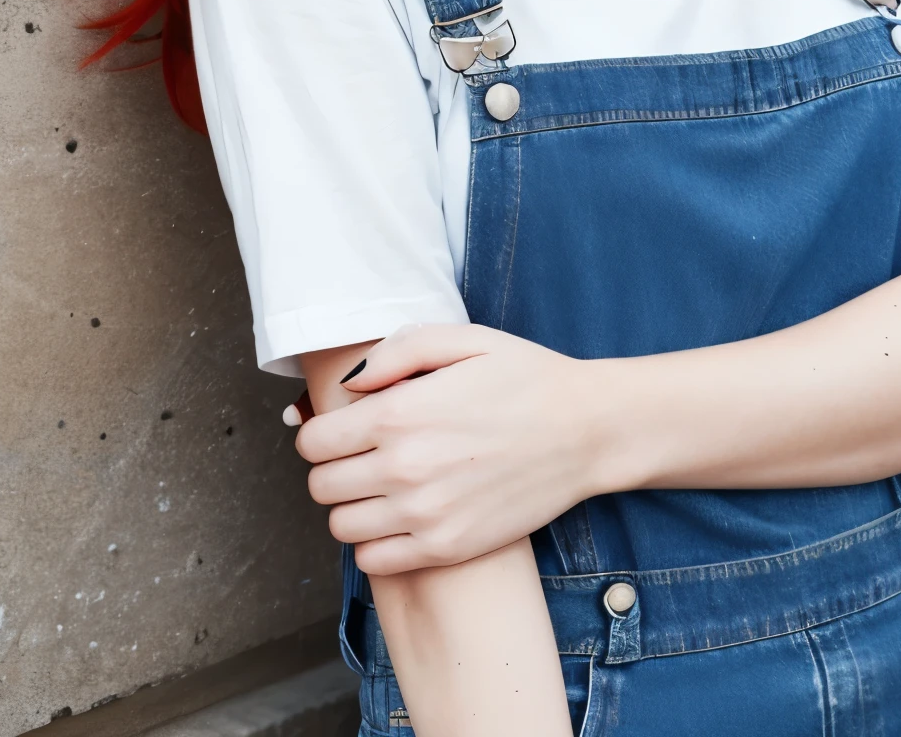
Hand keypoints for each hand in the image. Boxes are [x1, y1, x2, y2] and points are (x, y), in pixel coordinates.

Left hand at [296, 323, 596, 573]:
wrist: (586, 431)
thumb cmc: (526, 378)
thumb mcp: (462, 340)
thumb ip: (397, 353)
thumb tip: (349, 384)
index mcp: (400, 414)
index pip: (313, 441)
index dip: (321, 432)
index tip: (344, 427)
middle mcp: (403, 469)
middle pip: (320, 486)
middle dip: (333, 467)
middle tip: (363, 454)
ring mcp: (424, 515)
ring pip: (340, 526)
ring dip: (351, 506)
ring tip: (382, 486)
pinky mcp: (446, 549)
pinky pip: (373, 561)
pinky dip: (375, 542)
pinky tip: (401, 517)